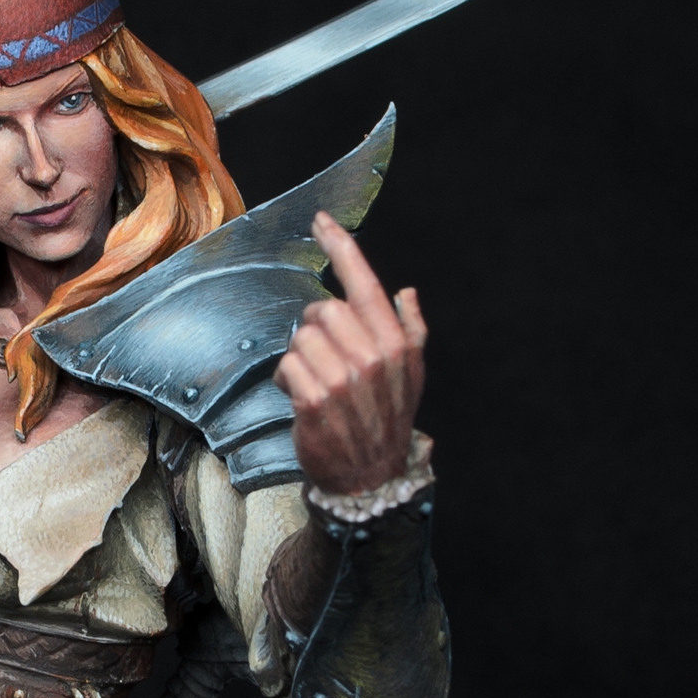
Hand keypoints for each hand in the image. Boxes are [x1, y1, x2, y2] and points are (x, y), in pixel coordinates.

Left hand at [275, 213, 426, 495]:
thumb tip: (406, 292)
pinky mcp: (314, 401)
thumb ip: (410, 330)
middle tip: (320, 357)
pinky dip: (287, 380)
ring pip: (300, 338)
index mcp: (396, 344)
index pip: (364, 283)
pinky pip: (286, 367)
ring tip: (312, 382)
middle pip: (323, 310)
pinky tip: (300, 398)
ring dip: (298, 358)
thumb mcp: (411, 376)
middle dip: (313, 329)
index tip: (321, 220)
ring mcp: (343, 380)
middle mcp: (372, 357)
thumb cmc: (386, 421)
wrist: (369, 478)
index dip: (341, 247)